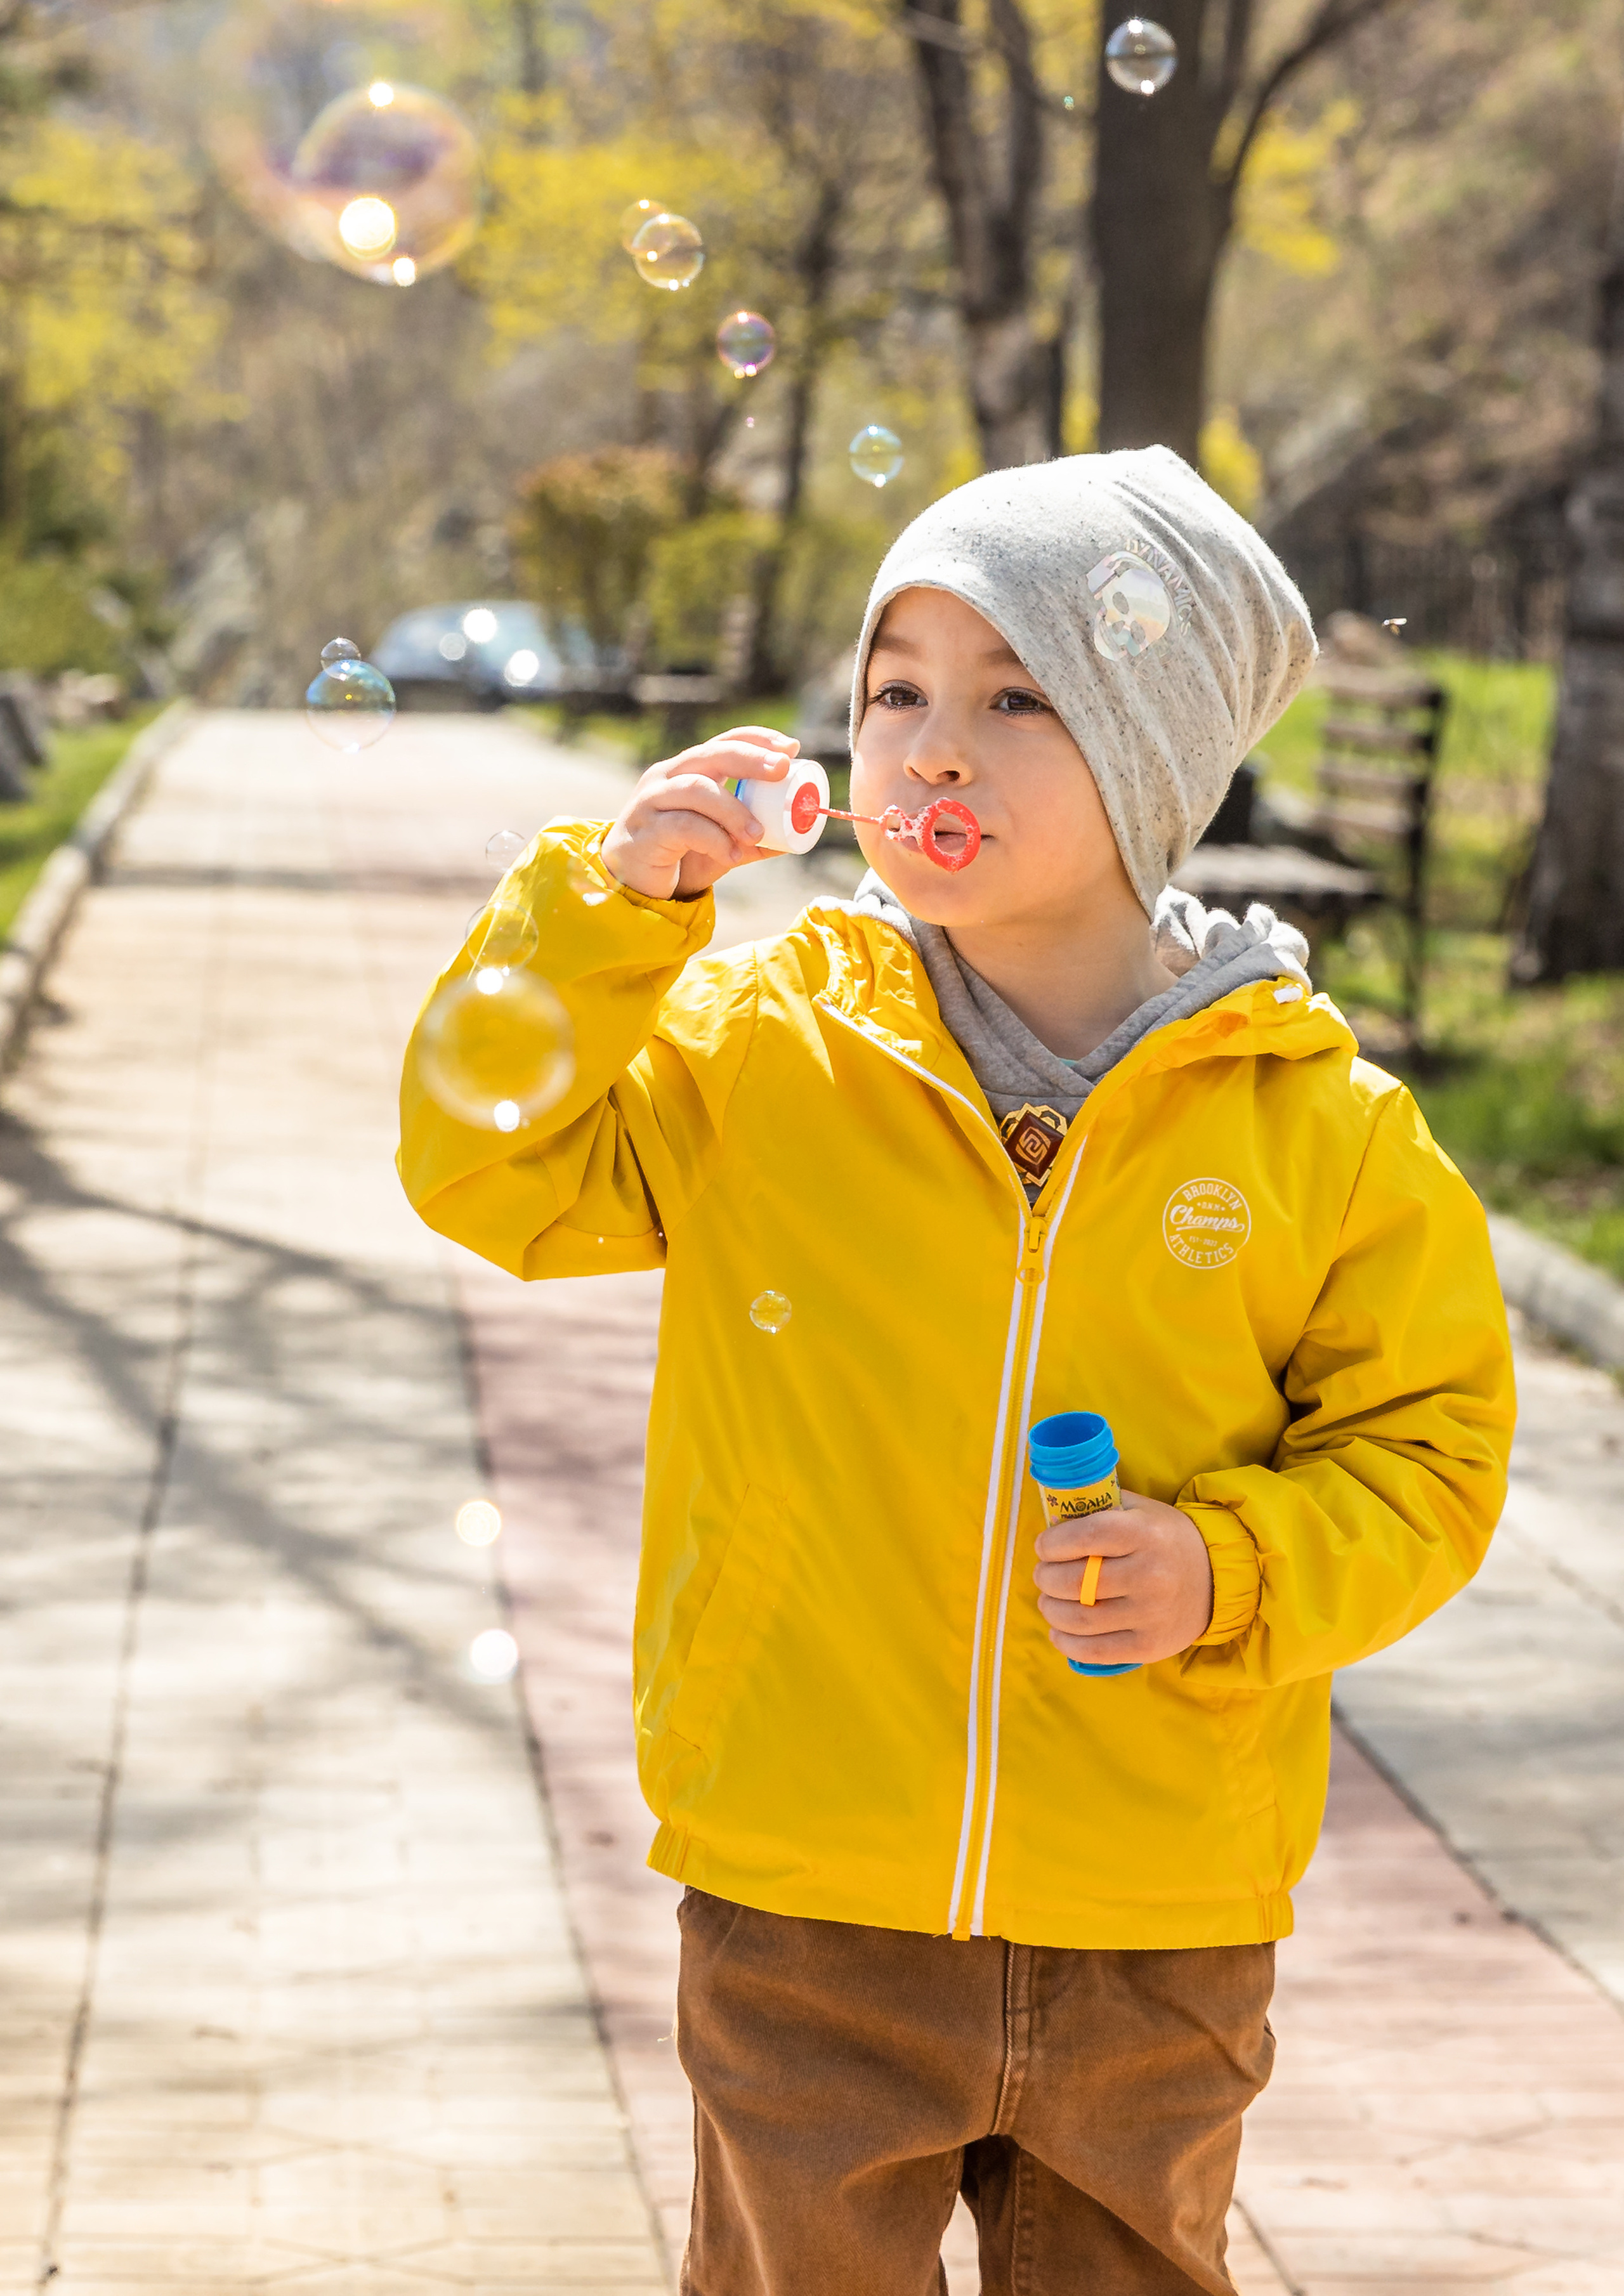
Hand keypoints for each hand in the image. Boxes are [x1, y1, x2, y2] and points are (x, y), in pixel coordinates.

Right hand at [601, 727, 799, 898]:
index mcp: (687, 771)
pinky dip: (715, 839)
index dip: (758, 740)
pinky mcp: (644, 830)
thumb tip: (792, 838)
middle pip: (712, 754)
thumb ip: (750, 840)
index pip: (724, 742)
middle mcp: (667, 777)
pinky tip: (733, 854)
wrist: (632, 887)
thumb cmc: (678, 857)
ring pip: (698, 789)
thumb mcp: (720, 844)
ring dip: (733, 810)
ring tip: (757, 834)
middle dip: (750, 758)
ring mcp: (652, 801)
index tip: (791, 749)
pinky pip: (684, 826)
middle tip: (781, 771)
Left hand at [1034, 1490, 1213, 1667]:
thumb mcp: (1139, 1510)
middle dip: (1046, 1578)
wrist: (1216, 1578)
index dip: (1052, 1544)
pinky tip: (1059, 1631)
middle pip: (1074, 1582)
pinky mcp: (1149, 1647)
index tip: (1043, 1547)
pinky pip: (1094, 1651)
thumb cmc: (1165, 1539)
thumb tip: (1052, 1521)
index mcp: (1144, 1533)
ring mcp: (1151, 1614)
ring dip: (1050, 1610)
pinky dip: (1066, 1642)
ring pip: (1079, 1619)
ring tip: (1049, 1601)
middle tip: (1043, 1575)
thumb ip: (1098, 1507)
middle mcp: (1150, 1574)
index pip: (1083, 1537)